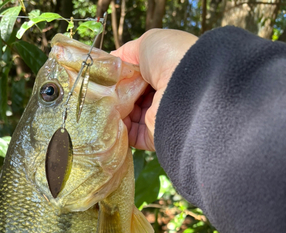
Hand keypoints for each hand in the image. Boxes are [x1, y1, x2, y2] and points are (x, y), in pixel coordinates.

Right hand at [112, 29, 197, 150]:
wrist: (186, 86)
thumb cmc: (170, 57)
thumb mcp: (148, 43)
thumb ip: (128, 52)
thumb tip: (112, 60)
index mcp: (163, 75)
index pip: (136, 79)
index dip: (119, 78)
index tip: (104, 77)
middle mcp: (161, 97)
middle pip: (130, 98)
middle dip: (114, 95)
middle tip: (99, 92)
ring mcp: (157, 117)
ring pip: (128, 117)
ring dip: (114, 112)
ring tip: (101, 104)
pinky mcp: (153, 136)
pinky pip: (130, 135)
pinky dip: (118, 129)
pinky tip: (107, 119)